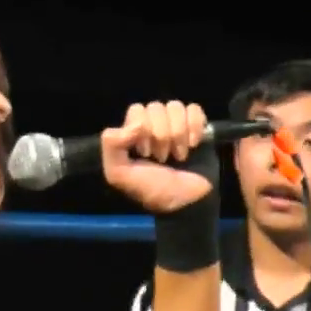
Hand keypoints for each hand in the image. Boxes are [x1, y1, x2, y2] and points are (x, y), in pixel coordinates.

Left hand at [100, 101, 214, 213]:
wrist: (187, 203)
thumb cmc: (152, 189)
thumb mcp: (119, 174)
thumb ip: (112, 147)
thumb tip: (136, 123)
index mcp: (134, 132)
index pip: (137, 110)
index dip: (142, 128)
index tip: (145, 153)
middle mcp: (154, 124)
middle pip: (156, 107)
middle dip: (160, 135)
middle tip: (162, 158)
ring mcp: (177, 124)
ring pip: (175, 107)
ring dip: (178, 133)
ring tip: (179, 155)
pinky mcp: (198, 127)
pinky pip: (194, 109)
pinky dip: (194, 126)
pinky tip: (193, 144)